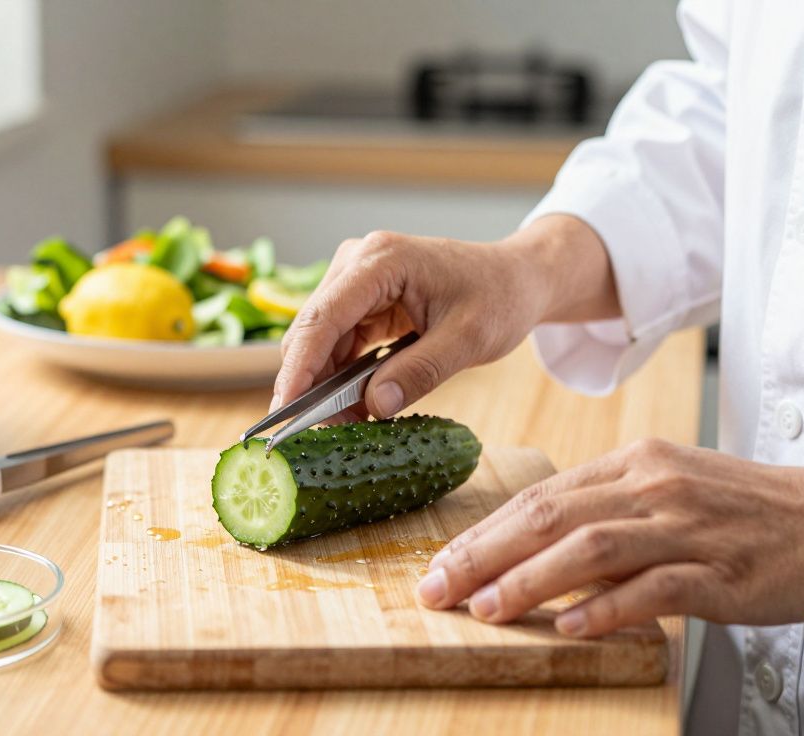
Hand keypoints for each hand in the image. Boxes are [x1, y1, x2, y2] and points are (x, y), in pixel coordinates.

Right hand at [273, 215, 618, 417]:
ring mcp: (356, 279)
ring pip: (319, 341)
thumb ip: (420, 372)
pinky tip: (356, 407)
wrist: (518, 277)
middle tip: (324, 435)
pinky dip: (341, 377)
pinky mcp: (361, 299)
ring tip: (347, 427)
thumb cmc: (501, 297)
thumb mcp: (469, 340)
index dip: (300, 366)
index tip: (286, 410)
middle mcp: (358, 263)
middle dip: (311, 384)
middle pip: (312, 330)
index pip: (323, 317)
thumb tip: (374, 407)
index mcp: (381, 261)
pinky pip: (337, 342)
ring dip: (326, 385)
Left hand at [417, 439, 803, 636]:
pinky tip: (571, 627)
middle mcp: (652, 487)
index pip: (540, 497)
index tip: (439, 564)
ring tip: (486, 610)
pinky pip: (655, 587)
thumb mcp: (667, 490)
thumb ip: (604, 511)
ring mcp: (687, 527)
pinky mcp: (721, 571)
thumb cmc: (746, 511)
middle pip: (549, 516)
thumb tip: (535, 544)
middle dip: (483, 555)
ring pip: (591, 547)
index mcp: (633, 464)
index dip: (483, 533)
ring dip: (530, 580)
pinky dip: (608, 608)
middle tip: (436, 588)